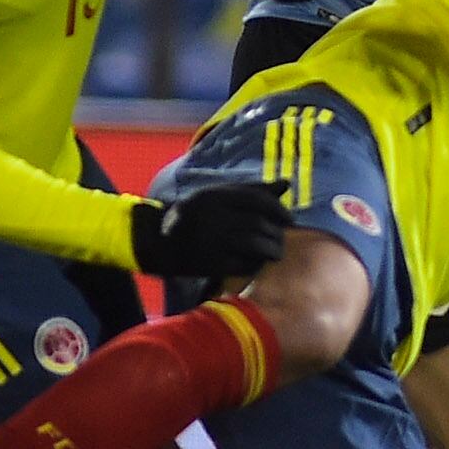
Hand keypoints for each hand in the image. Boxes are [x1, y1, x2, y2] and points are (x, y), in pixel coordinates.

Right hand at [130, 182, 293, 279]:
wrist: (159, 242)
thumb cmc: (198, 215)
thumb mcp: (219, 196)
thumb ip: (253, 190)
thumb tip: (287, 183)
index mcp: (214, 196)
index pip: (256, 199)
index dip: (277, 209)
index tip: (288, 220)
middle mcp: (212, 217)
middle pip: (257, 223)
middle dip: (276, 233)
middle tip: (281, 238)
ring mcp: (210, 241)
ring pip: (254, 244)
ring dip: (271, 249)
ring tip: (275, 252)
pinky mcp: (209, 264)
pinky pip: (243, 265)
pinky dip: (256, 264)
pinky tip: (257, 262)